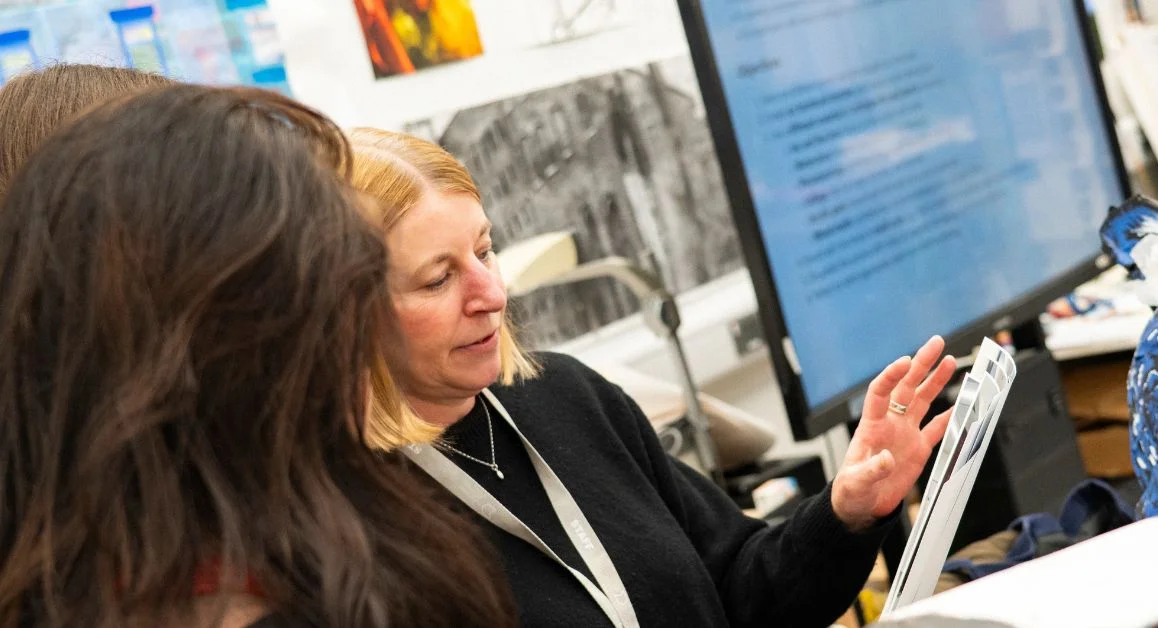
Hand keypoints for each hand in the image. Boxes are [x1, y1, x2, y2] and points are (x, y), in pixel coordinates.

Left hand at [832, 335, 955, 530]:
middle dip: (921, 365)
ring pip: (923, 401)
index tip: (905, 361)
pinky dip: (951, 416)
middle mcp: (890, 424)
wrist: (862, 507)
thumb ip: (871, 470)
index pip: (880, 392)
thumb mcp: (856, 482)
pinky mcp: (918, 449)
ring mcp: (905, 434)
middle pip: (906, 387)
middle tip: (936, 343)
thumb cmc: (851, 491)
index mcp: (871, 426)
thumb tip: (885, 458)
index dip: (891, 375)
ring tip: (950, 361)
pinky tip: (963, 404)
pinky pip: (937, 428)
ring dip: (935, 381)